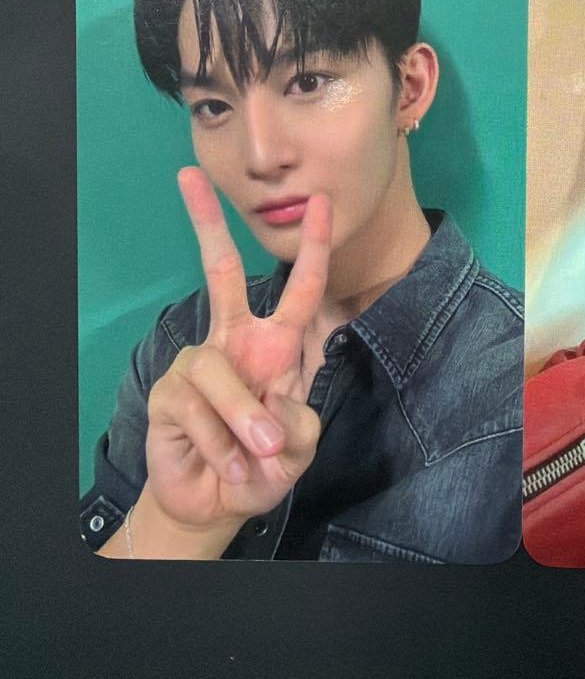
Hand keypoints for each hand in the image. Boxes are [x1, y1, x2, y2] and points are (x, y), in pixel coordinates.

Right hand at [143, 168, 331, 535]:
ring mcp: (199, 363)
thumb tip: (273, 412)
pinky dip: (220, 443)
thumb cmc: (264, 464)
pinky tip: (227, 465)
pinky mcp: (169, 392)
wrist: (218, 502)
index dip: (312, 248)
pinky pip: (197, 408)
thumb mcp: (297, 447)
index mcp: (278, 346)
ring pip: (219, 371)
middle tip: (188, 175)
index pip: (302, 290)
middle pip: (221, 272)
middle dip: (206, 223)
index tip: (320, 203)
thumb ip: (298, 425)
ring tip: (258, 455)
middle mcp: (237, 342)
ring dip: (242, 419)